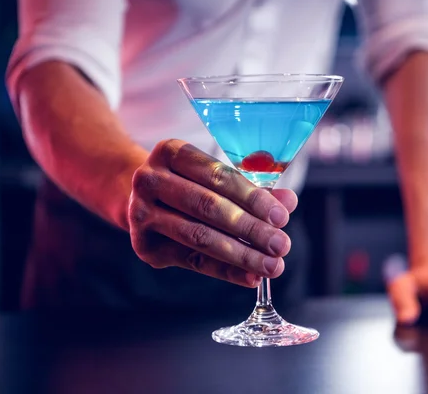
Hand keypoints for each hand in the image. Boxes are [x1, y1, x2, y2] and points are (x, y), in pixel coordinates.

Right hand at [128, 139, 297, 286]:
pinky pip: (192, 261)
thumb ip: (252, 189)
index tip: (281, 217)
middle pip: (208, 207)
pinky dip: (225, 271)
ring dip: (241, 254)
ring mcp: (142, 214)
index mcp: (170, 152)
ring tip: (271, 265)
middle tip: (281, 245)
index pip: (218, 176)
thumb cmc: (188, 183)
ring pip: (198, 237)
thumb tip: (288, 202)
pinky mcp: (145, 246)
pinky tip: (250, 276)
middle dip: (250, 229)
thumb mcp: (215, 178)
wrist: (138, 198)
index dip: (252, 198)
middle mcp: (150, 180)